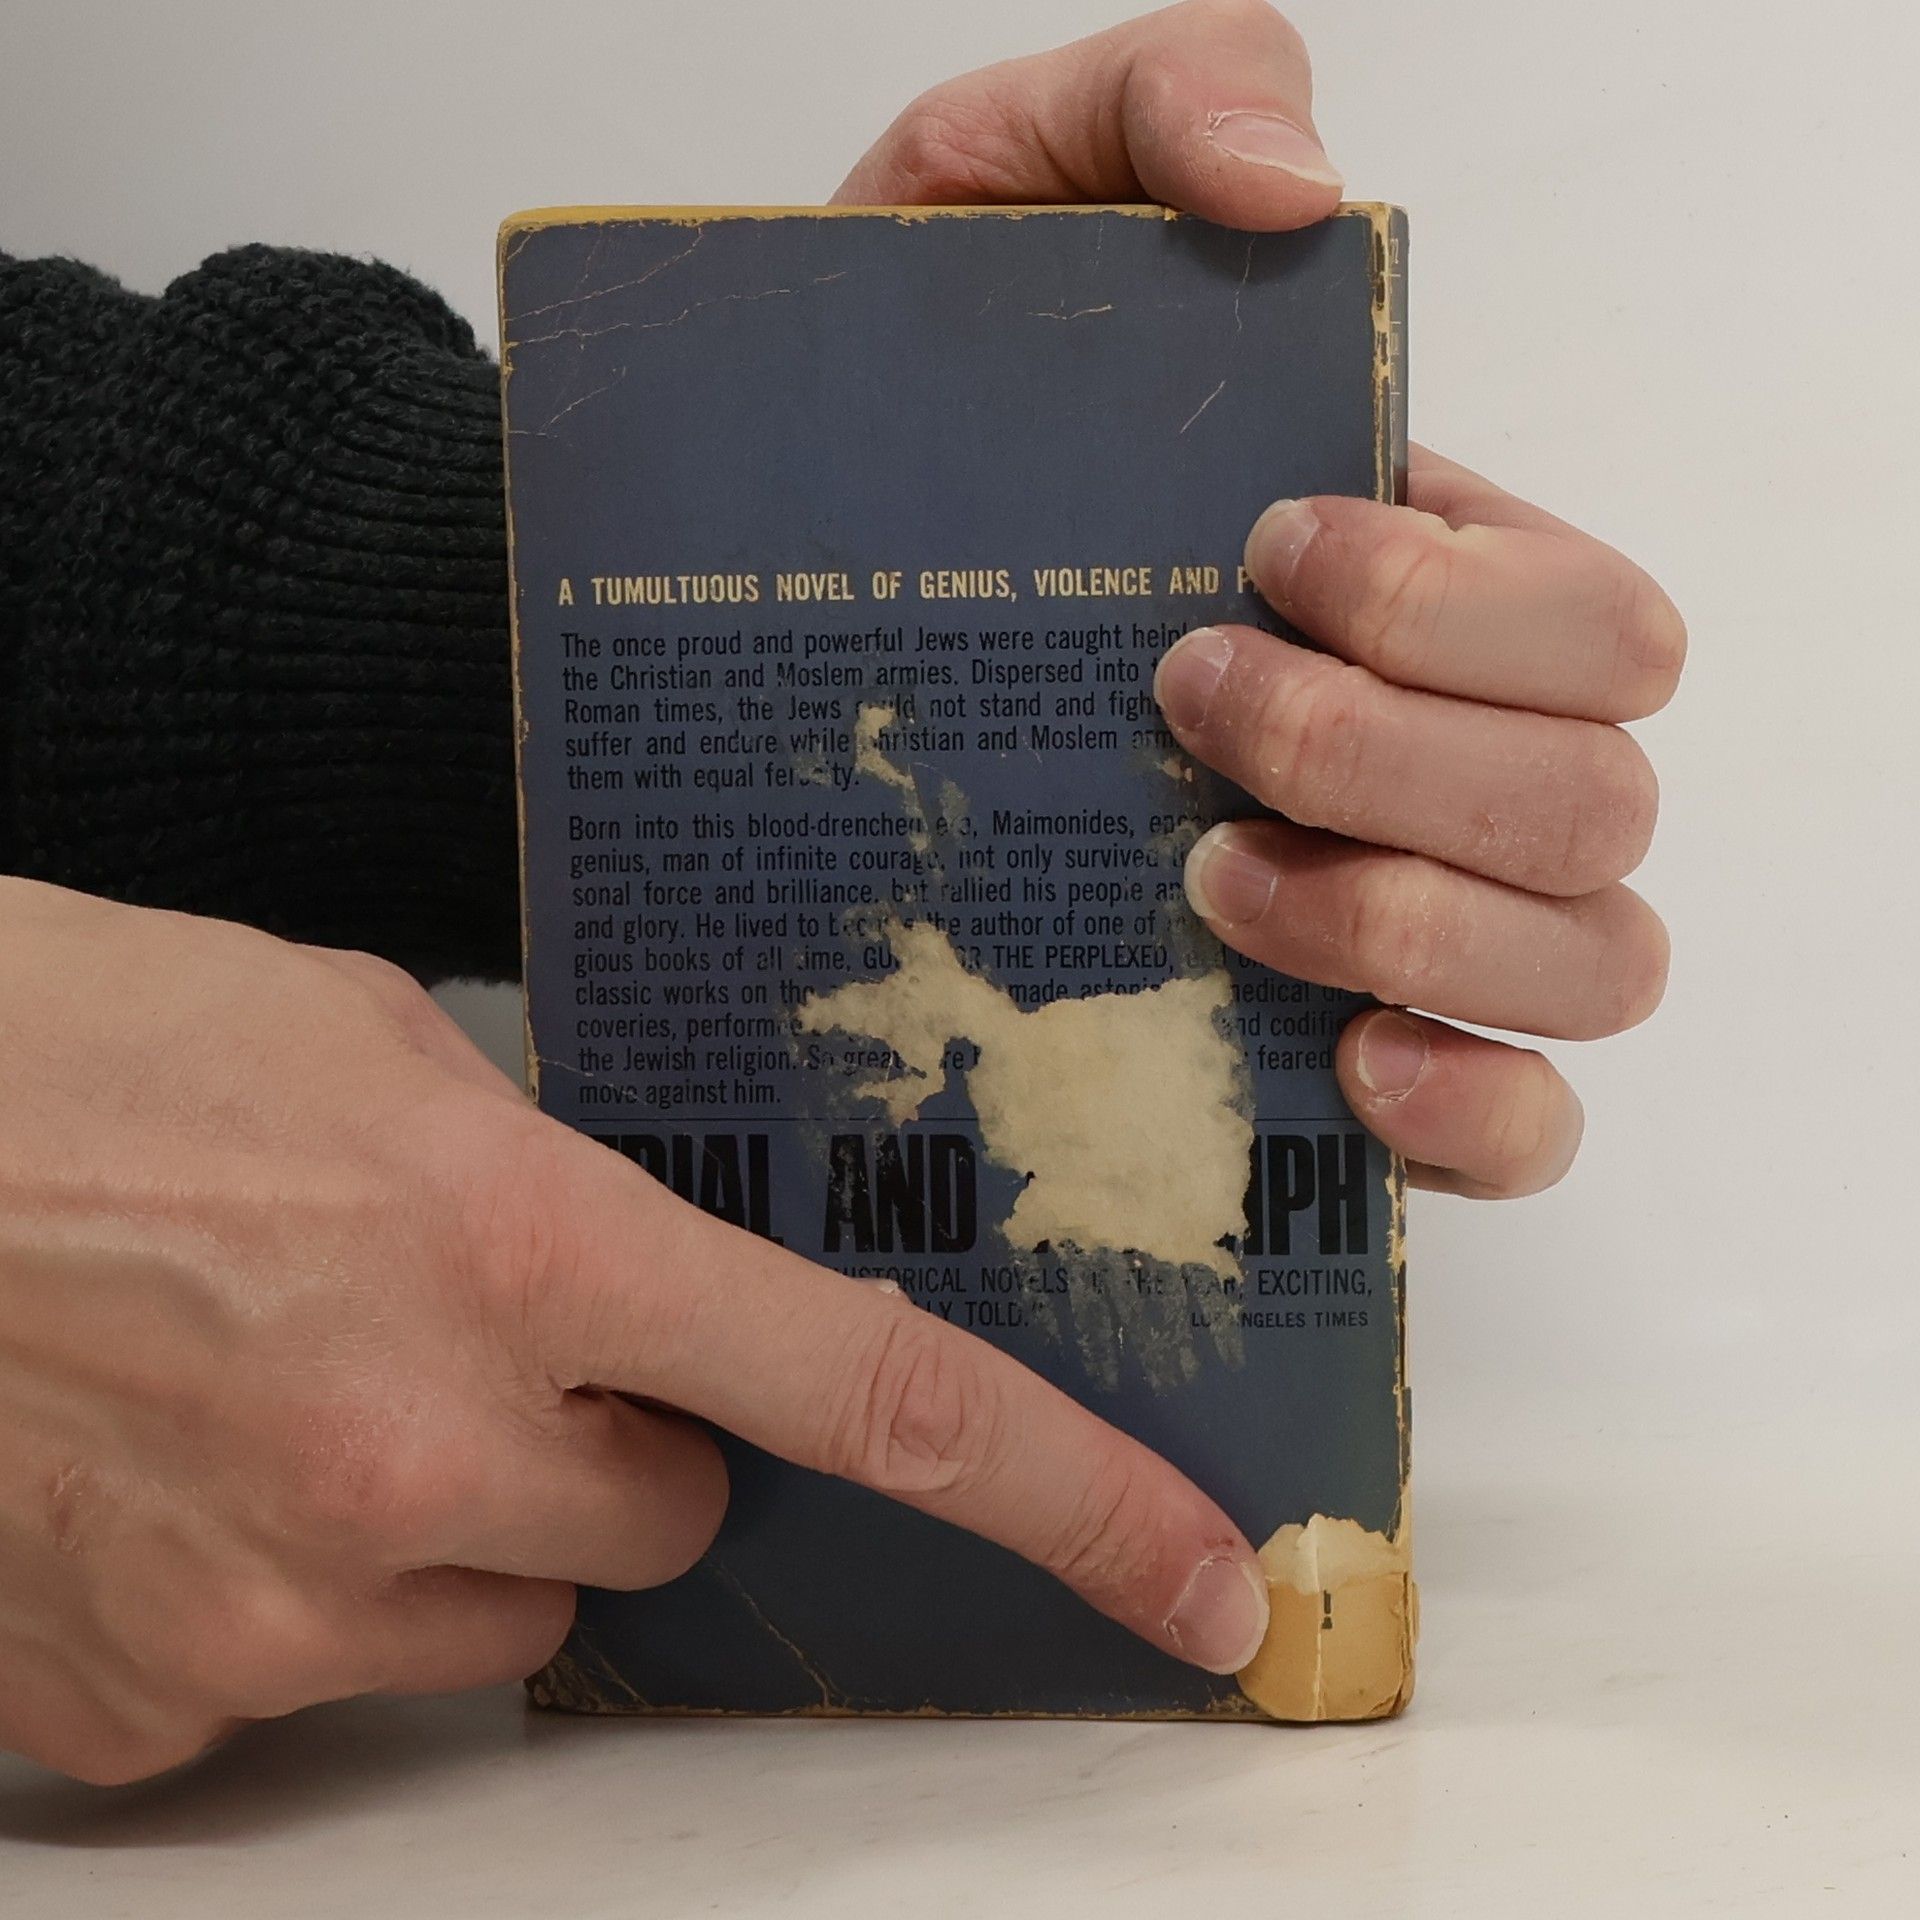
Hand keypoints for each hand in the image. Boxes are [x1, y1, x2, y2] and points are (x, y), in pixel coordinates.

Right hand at [0, 883, 1268, 1784]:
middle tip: (491, 1338)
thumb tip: (652, 1282)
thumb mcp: (371, 1046)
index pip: (867, 1394)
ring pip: (509, 1617)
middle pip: (676, 1523)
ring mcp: (277, 1600)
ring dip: (462, 1523)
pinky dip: (301, 1584)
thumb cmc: (78, 1048)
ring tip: (306, 1381)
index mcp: (510, 1242)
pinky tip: (192, 1457)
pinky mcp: (152, 1704)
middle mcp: (416, 1448)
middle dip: (629, 1447)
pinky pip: (326, 1672)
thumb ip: (551, 1178)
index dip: (1066, 1497)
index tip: (1193, 1577)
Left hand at [1159, 458, 1680, 1196]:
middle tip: (1192, 696)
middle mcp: (1583, 808)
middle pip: (1586, 804)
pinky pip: (1543, 1131)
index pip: (1603, 634)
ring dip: (1391, 917)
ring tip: (1212, 875)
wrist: (1182, 792)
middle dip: (1366, 750)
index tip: (1267, 549)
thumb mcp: (1234, 552)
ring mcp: (1549, 959)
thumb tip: (1205, 442)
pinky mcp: (1490, 1097)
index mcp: (1558, 659)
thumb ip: (1251, 504)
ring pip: (1593, 965)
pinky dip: (1464, 1109)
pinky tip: (1350, 1059)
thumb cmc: (1213, 652)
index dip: (1440, 596)